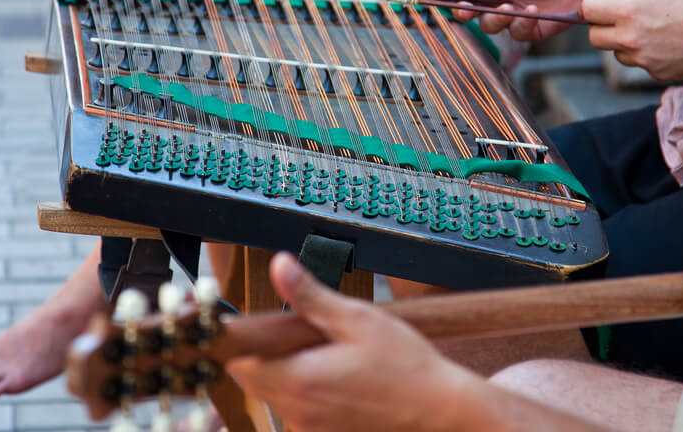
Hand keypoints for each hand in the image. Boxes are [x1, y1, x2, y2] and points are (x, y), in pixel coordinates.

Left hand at [227, 254, 476, 431]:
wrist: (441, 410)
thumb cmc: (406, 366)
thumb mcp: (357, 319)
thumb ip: (311, 296)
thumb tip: (280, 266)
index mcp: (299, 379)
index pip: (242, 364)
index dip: (249, 342)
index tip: (265, 328)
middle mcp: (299, 413)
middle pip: (258, 381)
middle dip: (271, 356)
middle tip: (307, 336)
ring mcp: (313, 430)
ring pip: (279, 397)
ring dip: (291, 376)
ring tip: (330, 357)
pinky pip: (302, 414)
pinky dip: (311, 395)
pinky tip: (341, 380)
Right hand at [443, 0, 600, 40]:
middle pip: (465, 8)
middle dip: (462, 10)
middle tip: (466, 10)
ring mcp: (508, 12)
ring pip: (487, 25)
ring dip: (494, 18)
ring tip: (510, 8)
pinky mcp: (525, 28)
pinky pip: (514, 34)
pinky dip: (521, 24)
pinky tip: (534, 11)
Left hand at [582, 0, 682, 79]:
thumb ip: (629, 3)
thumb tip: (608, 12)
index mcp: (628, 11)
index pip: (587, 10)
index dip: (591, 7)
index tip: (598, 7)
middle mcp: (629, 38)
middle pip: (593, 38)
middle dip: (602, 30)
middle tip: (619, 23)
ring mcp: (641, 59)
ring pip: (617, 53)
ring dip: (625, 45)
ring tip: (652, 34)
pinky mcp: (654, 73)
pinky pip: (639, 65)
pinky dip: (647, 57)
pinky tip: (668, 46)